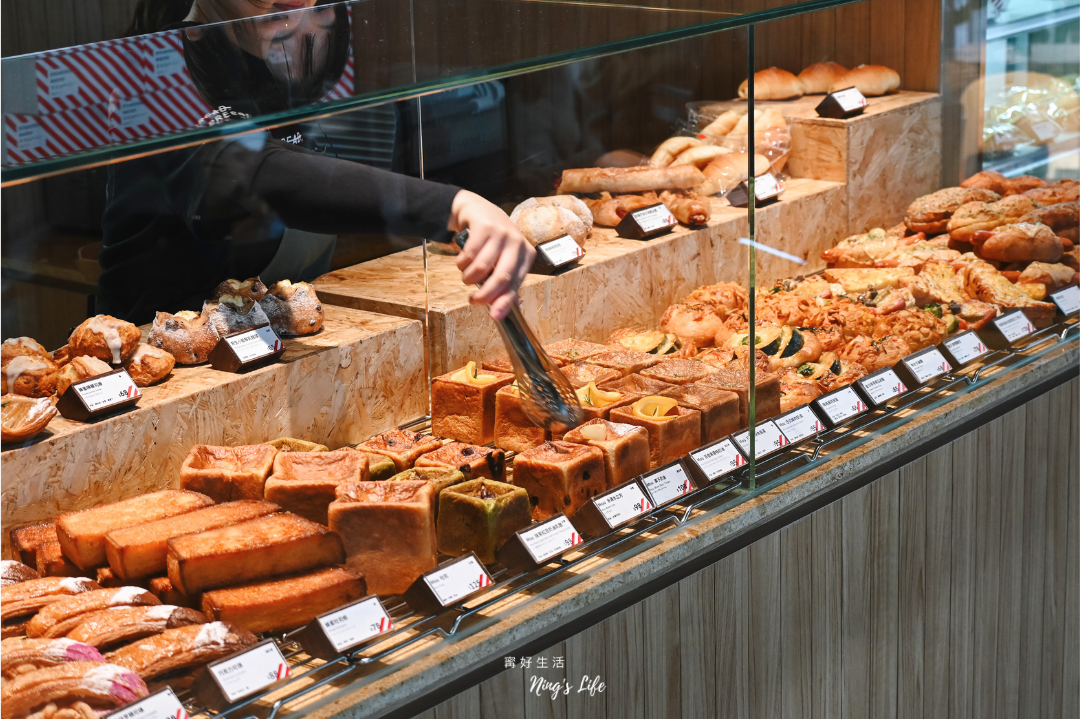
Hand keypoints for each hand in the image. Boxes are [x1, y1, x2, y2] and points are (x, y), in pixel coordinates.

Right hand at [448, 190, 535, 320]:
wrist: (479, 211)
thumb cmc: (494, 241)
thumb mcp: (504, 260)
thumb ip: (507, 283)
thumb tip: (505, 310)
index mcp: (526, 255)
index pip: (516, 283)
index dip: (504, 302)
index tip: (495, 316)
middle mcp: (517, 243)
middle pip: (502, 277)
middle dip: (485, 294)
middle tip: (474, 301)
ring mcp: (501, 233)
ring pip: (482, 267)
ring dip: (469, 277)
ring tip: (467, 276)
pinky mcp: (485, 226)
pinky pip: (469, 254)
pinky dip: (462, 264)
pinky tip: (462, 263)